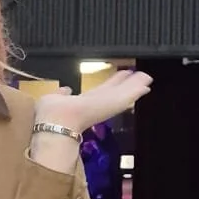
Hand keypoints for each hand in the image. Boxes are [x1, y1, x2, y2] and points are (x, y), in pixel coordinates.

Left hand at [33, 68, 151, 133]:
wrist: (59, 121)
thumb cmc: (52, 114)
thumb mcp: (54, 99)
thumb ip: (61, 95)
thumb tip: (65, 89)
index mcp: (82, 104)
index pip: (99, 93)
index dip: (110, 86)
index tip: (119, 79)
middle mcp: (96, 104)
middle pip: (115, 91)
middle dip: (126, 84)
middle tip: (139, 76)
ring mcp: (107, 104)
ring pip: (123, 92)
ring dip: (134, 84)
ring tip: (146, 77)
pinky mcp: (114, 103)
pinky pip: (128, 94)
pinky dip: (136, 88)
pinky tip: (146, 82)